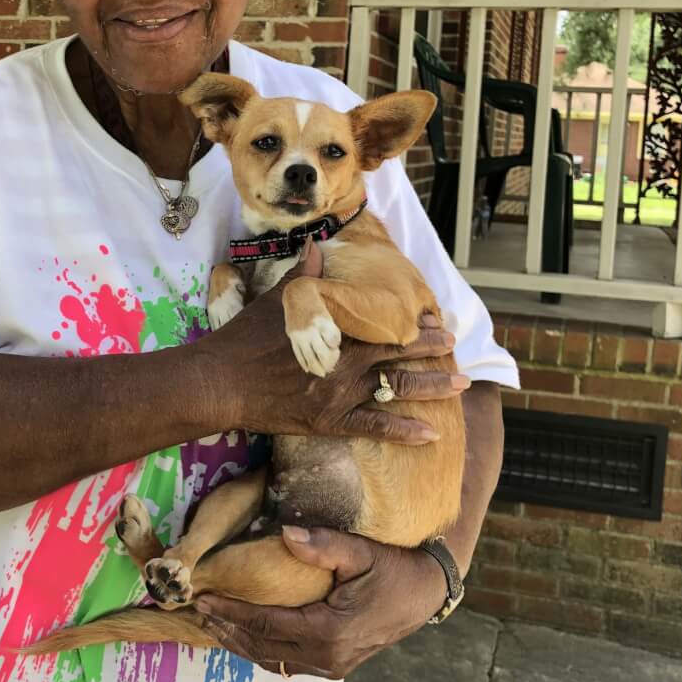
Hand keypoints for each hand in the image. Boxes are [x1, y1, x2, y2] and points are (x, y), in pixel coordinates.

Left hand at [192, 525, 447, 677]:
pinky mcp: (334, 667)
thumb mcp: (362, 551)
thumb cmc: (393, 568)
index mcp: (328, 632)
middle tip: (195, 611)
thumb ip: (325, 545)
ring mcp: (331, 667)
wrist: (425, 594)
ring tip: (210, 623)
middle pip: (261, 647)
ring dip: (238, 643)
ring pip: (271, 660)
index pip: (265, 624)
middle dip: (225, 629)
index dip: (231, 611)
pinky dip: (260, 650)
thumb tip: (286, 535)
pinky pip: (286, 662)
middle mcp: (326, 658)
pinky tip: (243, 635)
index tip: (202, 598)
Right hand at [198, 240, 468, 443]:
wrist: (221, 381)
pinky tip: (431, 435)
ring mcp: (339, 395)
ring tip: (460, 384)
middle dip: (430, 348)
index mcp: (336, 330)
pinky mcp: (329, 422)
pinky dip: (404, 432)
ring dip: (432, 387)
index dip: (412, 323)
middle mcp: (345, 362)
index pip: (385, 324)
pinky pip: (374, 428)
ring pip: (395, 390)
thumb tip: (316, 246)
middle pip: (398, 354)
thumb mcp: (276, 300)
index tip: (434, 319)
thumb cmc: (245, 338)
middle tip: (453, 343)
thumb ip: (303, 276)